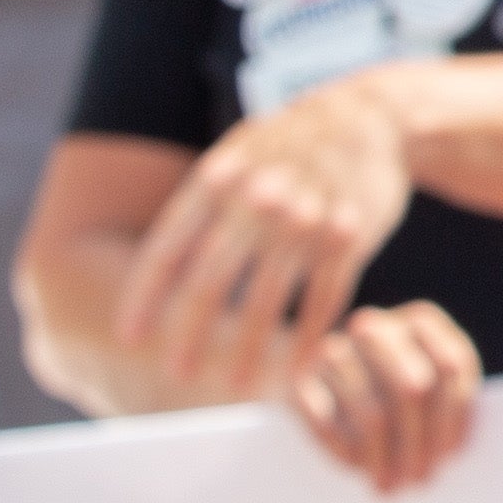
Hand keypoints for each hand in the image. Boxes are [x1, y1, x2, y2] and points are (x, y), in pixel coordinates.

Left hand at [110, 70, 423, 406]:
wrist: (373, 117)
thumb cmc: (291, 143)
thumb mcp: (238, 153)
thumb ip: (200, 203)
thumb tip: (156, 265)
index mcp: (217, 179)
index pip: (167, 251)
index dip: (144, 299)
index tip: (130, 337)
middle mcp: (256, 201)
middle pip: (210, 284)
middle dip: (188, 336)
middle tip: (175, 372)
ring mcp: (304, 220)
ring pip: (267, 302)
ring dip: (248, 351)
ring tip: (234, 384)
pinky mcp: (349, 237)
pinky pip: (322, 300)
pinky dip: (308, 339)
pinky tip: (297, 367)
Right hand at [288, 301, 483, 492]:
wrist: (327, 384)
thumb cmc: (394, 393)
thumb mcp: (431, 388)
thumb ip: (449, 403)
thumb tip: (451, 449)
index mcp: (421, 321)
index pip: (450, 366)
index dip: (453, 417)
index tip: (450, 456)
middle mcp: (375, 327)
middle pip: (412, 389)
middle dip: (419, 443)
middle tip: (420, 479)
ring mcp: (333, 350)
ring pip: (373, 414)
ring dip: (385, 458)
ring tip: (391, 484)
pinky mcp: (299, 381)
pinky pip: (329, 425)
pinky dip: (347, 453)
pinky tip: (358, 468)